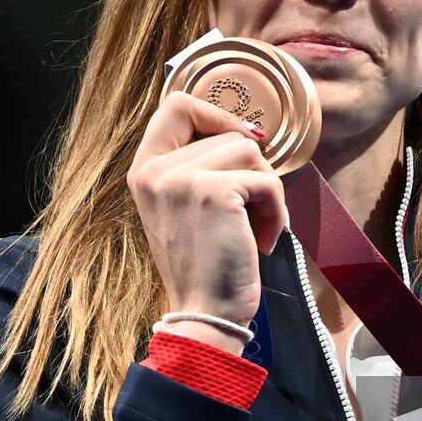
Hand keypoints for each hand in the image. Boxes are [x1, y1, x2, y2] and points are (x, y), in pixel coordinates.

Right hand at [127, 91, 288, 346]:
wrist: (205, 314)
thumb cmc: (206, 265)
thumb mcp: (186, 207)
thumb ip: (199, 166)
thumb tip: (247, 130)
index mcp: (144, 170)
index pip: (176, 105)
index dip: (217, 115)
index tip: (240, 143)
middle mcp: (154, 170)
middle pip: (227, 133)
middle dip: (252, 170)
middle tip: (247, 212)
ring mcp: (180, 179)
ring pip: (250, 151)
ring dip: (266, 191)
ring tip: (253, 229)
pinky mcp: (213, 191)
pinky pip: (267, 180)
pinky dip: (277, 211)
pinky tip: (263, 241)